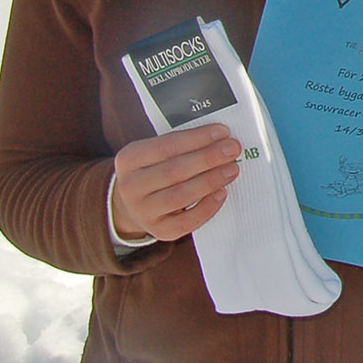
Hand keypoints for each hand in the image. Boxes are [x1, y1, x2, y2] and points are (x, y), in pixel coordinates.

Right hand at [111, 125, 242, 242]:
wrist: (134, 205)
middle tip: (233, 149)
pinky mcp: (159, 231)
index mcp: (129, 160)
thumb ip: (181, 144)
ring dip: (210, 180)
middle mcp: (130, 187)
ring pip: (180, 196)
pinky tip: (222, 192)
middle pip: (174, 171)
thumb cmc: (155, 170)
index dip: (197, 138)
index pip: (166, 146)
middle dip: (208, 158)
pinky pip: (187, 222)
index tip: (222, 131)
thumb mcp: (155, 153)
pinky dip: (207, 207)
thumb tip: (219, 138)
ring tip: (232, 169)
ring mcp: (142, 212)